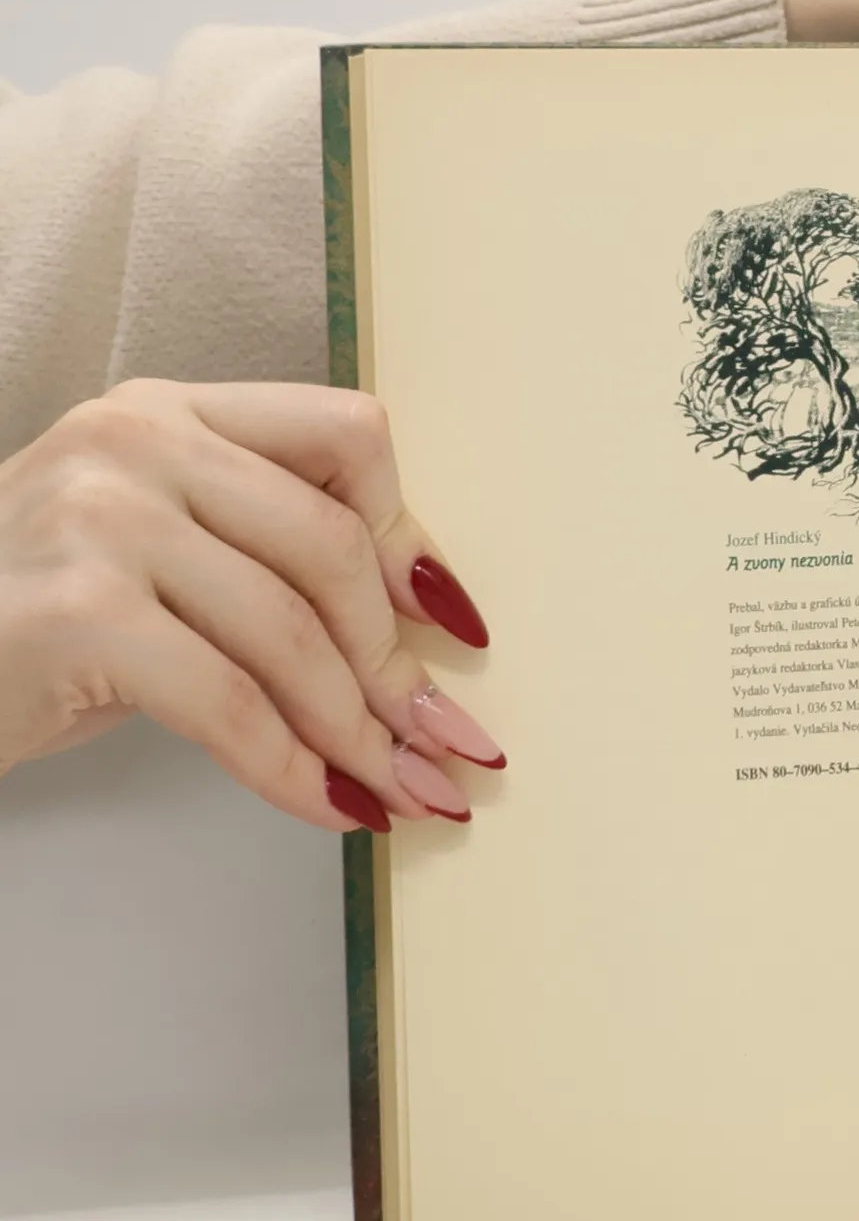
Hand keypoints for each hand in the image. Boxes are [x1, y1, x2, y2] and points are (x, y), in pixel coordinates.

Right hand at [0, 379, 506, 830]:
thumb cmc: (22, 628)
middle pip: (336, 548)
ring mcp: (98, 517)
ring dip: (362, 733)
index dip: (415, 540)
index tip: (453, 629)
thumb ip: (265, 558)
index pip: (347, 436)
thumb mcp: (149, 558)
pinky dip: (295, 771)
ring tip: (404, 791)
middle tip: (438, 744)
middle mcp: (136, 439)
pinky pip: (234, 705)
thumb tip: (422, 634)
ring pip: (295, 633)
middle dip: (398, 664)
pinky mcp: (75, 611)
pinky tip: (331, 809)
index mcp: (170, 411)